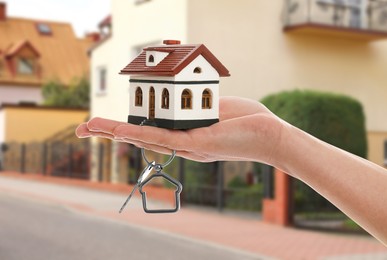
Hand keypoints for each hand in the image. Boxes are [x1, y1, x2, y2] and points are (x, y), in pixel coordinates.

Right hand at [76, 96, 284, 164]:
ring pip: (146, 138)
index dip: (126, 127)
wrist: (271, 135)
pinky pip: (165, 137)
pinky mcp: (197, 143)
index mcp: (185, 135)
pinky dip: (140, 133)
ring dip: (117, 132)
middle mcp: (182, 144)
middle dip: (110, 132)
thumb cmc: (247, 121)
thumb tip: (184, 96)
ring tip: (90, 127)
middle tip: (83, 128)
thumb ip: (196, 105)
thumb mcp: (215, 107)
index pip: (150, 130)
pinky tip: (121, 131)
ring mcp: (188, 145)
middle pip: (140, 136)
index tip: (106, 125)